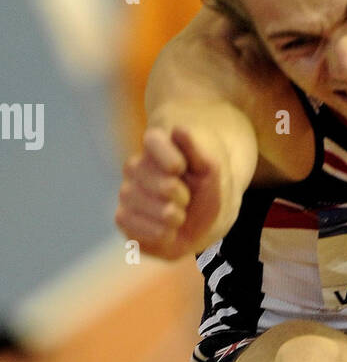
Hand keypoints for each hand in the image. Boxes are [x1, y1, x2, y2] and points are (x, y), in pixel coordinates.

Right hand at [115, 125, 223, 259]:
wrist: (201, 223)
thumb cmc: (203, 191)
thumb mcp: (209, 171)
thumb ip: (196, 151)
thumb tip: (178, 129)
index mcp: (155, 147)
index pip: (152, 140)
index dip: (170, 157)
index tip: (181, 169)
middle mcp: (134, 167)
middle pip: (156, 179)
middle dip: (179, 194)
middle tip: (186, 199)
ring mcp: (127, 192)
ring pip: (146, 204)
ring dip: (173, 216)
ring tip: (178, 216)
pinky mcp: (123, 218)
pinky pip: (134, 224)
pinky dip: (160, 232)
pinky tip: (168, 231)